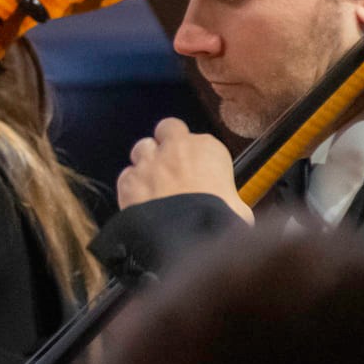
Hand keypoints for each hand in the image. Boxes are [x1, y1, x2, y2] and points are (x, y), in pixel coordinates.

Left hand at [116, 119, 250, 222]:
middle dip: (166, 144)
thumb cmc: (219, 218)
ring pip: (141, 148)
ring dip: (146, 162)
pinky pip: (126, 176)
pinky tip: (138, 201)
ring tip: (153, 184)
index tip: (196, 167)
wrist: (188, 233)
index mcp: (206, 148)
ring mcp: (148, 162)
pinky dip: (130, 186)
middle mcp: (175, 148)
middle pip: (166, 130)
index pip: (196, 137)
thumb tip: (234, 211)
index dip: (193, 151)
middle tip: (171, 166)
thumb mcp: (238, 206)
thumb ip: (230, 197)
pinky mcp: (128, 181)